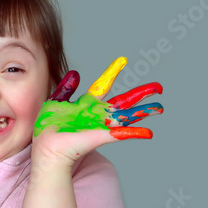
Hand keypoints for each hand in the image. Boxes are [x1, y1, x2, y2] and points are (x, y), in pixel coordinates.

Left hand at [32, 57, 162, 168]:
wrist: (47, 146)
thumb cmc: (49, 128)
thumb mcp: (55, 103)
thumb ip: (66, 88)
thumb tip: (75, 73)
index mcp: (87, 104)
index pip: (103, 85)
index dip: (112, 72)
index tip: (122, 60)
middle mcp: (98, 114)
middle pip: (124, 101)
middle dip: (141, 93)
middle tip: (158, 87)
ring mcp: (101, 124)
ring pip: (128, 116)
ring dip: (145, 112)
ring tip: (159, 107)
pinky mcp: (101, 135)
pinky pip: (121, 134)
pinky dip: (135, 133)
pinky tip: (149, 132)